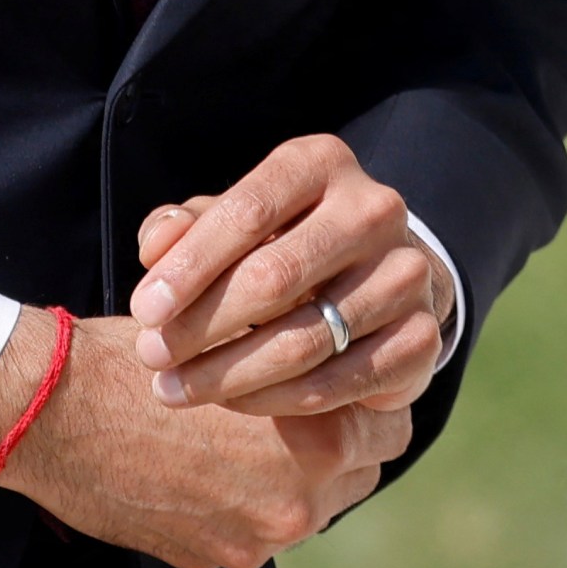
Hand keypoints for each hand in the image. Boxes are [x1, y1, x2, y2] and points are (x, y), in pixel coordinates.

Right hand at [0, 312, 407, 567]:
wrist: (52, 413)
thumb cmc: (148, 355)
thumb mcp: (244, 337)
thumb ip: (305, 361)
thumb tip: (348, 353)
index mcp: (319, 442)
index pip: (391, 429)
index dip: (371, 403)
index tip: (348, 384)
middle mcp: (296, 503)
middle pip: (358, 476)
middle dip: (341, 445)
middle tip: (306, 411)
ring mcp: (251, 540)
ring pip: (310, 509)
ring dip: (293, 478)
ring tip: (249, 437)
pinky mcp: (208, 558)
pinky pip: (254, 531)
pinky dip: (243, 503)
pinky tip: (207, 466)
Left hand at [125, 133, 450, 416]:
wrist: (374, 279)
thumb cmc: (277, 242)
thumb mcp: (229, 222)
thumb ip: (184, 228)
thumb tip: (155, 246)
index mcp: (323, 163)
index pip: (249, 211)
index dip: (190, 265)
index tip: (143, 310)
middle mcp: (376, 209)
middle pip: (275, 276)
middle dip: (200, 324)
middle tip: (151, 356)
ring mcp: (408, 273)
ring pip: (304, 338)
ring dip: (227, 373)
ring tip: (173, 389)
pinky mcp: (423, 337)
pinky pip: (337, 382)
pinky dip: (275, 400)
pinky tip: (232, 403)